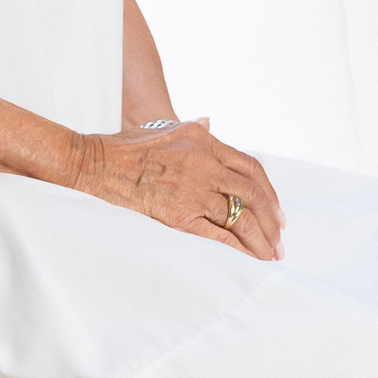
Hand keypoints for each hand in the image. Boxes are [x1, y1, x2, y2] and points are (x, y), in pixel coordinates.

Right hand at [64, 120, 282, 260]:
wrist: (97, 162)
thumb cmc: (126, 146)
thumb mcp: (166, 127)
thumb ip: (193, 128)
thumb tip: (210, 121)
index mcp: (203, 139)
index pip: (250, 167)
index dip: (268, 192)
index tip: (277, 211)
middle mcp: (203, 162)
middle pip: (252, 193)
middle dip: (271, 219)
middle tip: (280, 237)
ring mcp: (193, 188)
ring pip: (240, 216)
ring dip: (261, 239)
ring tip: (270, 254)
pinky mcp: (179, 214)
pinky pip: (219, 234)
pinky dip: (239, 247)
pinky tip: (249, 256)